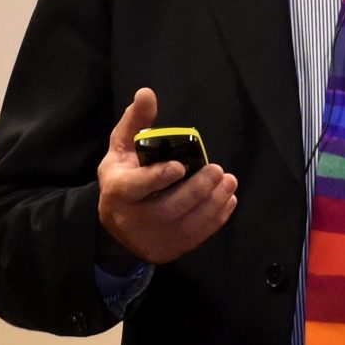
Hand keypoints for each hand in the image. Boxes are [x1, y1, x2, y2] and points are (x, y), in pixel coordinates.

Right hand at [97, 88, 238, 263]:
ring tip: (229, 181)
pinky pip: (196, 237)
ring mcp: (151, 240)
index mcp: (119, 191)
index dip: (158, 178)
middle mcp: (132, 220)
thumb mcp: (121, 148)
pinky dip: (216, 219)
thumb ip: (135, 122)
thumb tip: (147, 93)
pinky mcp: (168, 251)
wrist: (115, 224)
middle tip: (218, 170)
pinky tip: (228, 199)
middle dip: (197, 190)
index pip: (135, 188)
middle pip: (167, 210)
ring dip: (212, 203)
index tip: (181, 166)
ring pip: (186, 226)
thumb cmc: (123, 176)